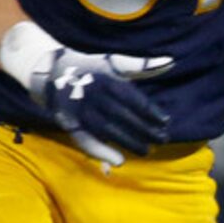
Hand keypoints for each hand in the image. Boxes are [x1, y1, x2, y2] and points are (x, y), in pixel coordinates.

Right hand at [29, 48, 173, 166]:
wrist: (53, 73)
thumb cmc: (91, 68)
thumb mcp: (114, 62)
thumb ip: (141, 65)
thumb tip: (170, 62)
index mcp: (106, 79)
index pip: (133, 99)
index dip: (150, 112)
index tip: (166, 121)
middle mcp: (92, 94)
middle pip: (122, 115)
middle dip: (144, 129)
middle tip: (162, 139)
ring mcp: (80, 110)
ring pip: (106, 129)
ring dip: (127, 142)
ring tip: (146, 150)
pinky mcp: (70, 123)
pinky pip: (85, 140)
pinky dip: (100, 151)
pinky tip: (118, 160)